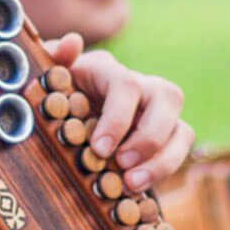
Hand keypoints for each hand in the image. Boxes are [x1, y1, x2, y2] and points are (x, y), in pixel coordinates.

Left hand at [45, 33, 194, 192]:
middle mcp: (142, 85)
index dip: (118, 118)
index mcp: (109, 70)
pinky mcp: (167, 135)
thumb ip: (55, 61)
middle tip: (121, 165)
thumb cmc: (55, 98)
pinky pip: (180, 149)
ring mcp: (159, 111)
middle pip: (168, 97)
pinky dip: (164, 169)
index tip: (99, 149)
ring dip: (162, 160)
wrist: (67, 117)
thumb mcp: (47, 81)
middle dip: (148, 138)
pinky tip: (138, 187)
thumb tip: (72, 42)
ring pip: (182, 127)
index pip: (127, 84)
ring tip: (132, 183)